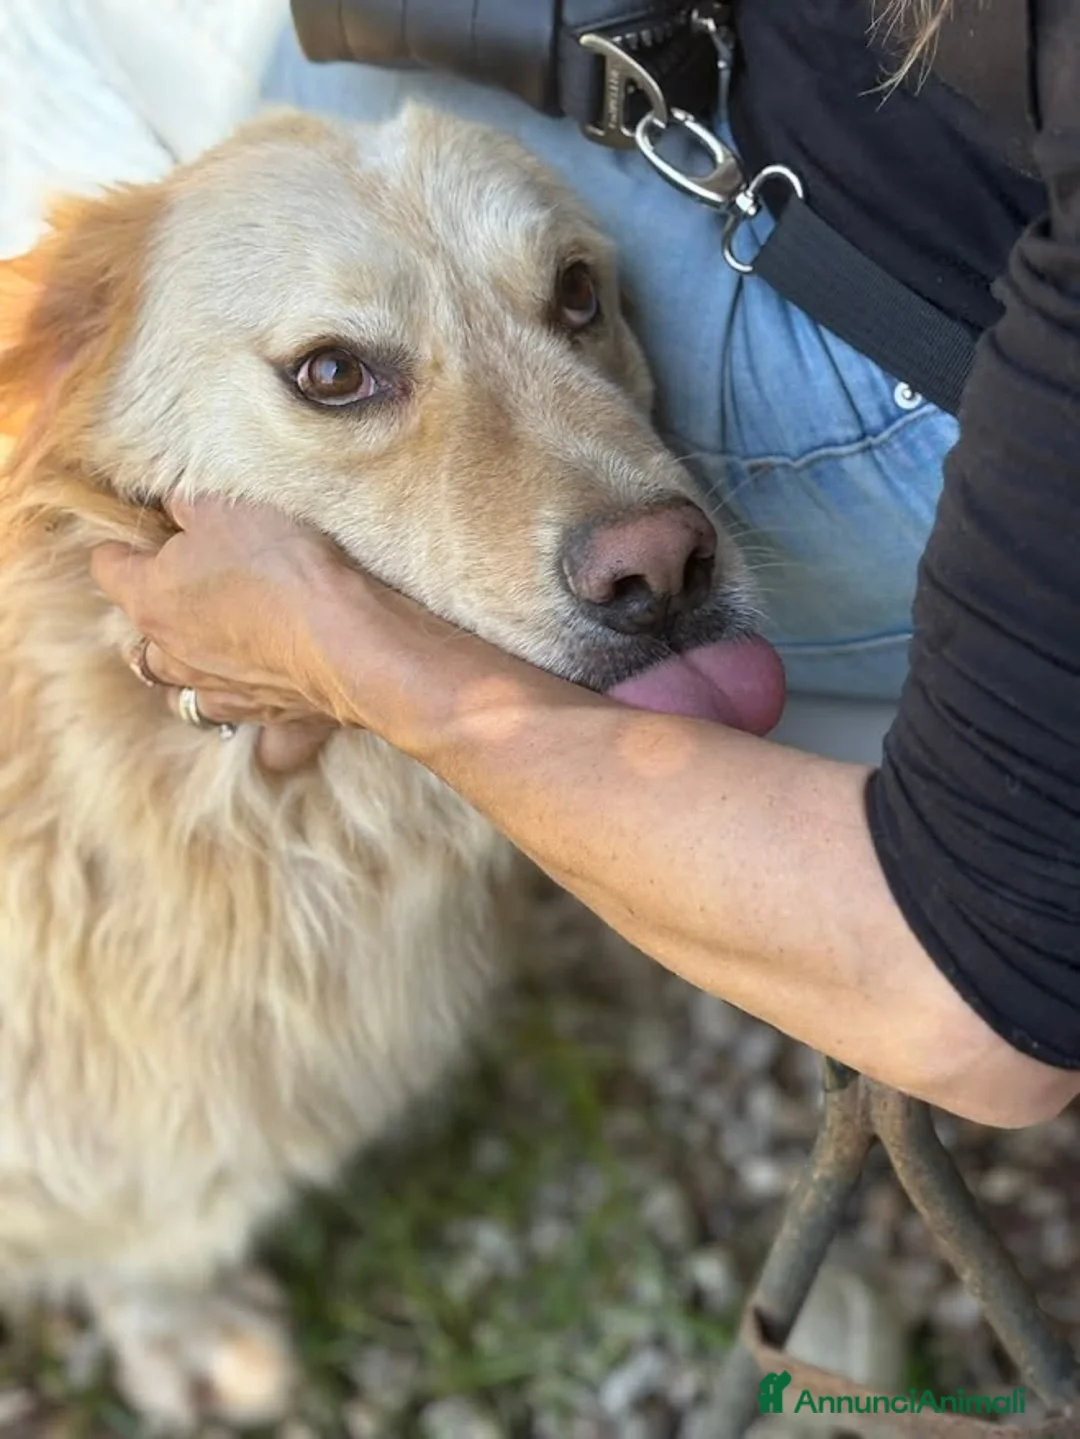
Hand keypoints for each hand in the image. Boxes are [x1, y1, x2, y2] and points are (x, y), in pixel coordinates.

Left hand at [92, 498, 363, 770]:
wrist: (347, 636)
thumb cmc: (279, 563)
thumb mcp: (224, 504)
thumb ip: (186, 503)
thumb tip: (174, 506)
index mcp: (150, 599)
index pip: (106, 568)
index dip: (122, 544)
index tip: (147, 530)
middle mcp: (173, 654)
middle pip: (140, 638)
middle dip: (156, 611)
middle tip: (188, 583)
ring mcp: (217, 691)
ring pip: (180, 686)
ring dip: (188, 665)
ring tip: (214, 643)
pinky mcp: (262, 714)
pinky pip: (234, 712)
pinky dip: (240, 699)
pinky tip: (260, 682)